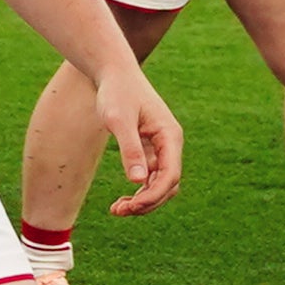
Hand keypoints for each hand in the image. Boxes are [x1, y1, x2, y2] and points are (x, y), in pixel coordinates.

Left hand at [97, 63, 185, 215]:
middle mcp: (171, 143)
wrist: (114, 74)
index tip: (130, 206)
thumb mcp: (119, 120)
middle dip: (147, 202)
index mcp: (169, 136)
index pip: (171, 175)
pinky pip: (152, 178)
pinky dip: (139, 191)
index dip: (153, 195)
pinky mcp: (151, 149)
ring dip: (144, 200)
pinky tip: (122, 200)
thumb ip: (130, 149)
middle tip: (118, 211)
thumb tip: (138, 181)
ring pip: (161, 185)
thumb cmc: (117, 93)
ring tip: (117, 210)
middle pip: (169, 185)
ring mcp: (162, 148)